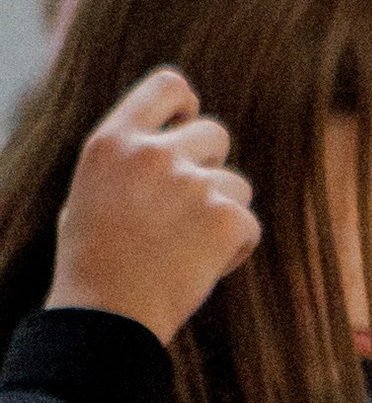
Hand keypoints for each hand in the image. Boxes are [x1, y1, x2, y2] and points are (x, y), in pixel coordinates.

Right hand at [45, 67, 258, 344]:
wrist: (107, 317)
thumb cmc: (93, 264)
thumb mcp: (90, 193)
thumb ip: (129, 162)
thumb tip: (165, 142)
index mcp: (113, 141)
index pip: (168, 85)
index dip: (186, 105)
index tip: (187, 125)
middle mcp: (153, 153)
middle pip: (216, 135)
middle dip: (211, 169)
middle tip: (188, 212)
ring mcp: (192, 183)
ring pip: (237, 185)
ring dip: (223, 215)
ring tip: (185, 250)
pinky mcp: (225, 218)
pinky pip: (249, 226)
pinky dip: (234, 250)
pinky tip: (200, 269)